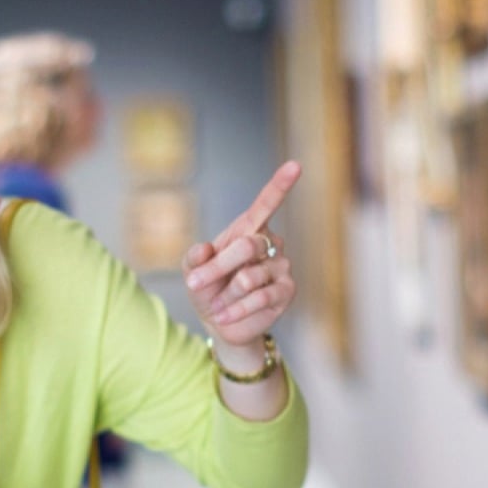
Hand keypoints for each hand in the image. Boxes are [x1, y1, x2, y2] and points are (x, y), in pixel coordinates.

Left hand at [183, 161, 300, 345]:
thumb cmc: (208, 289)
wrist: (219, 321)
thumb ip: (194, 259)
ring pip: (249, 276)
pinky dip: (237, 309)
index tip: (295, 166)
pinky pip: (261, 297)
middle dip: (217, 268)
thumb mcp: (192, 272)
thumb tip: (204, 249)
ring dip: (225, 294)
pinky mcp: (286, 291)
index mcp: (248, 229)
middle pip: (247, 246)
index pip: (266, 204)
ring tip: (218, 304)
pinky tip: (225, 315)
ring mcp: (281, 267)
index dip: (280, 185)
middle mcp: (270, 243)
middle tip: (196, 283)